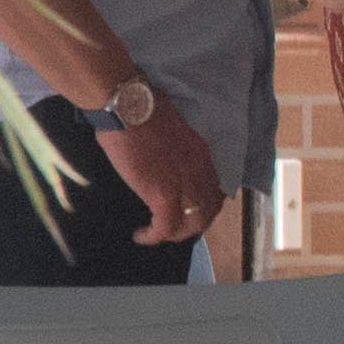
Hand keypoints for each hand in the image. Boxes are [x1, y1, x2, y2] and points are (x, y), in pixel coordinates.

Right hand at [96, 84, 230, 248]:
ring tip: (157, 235)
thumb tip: (159, 151)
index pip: (214, 189)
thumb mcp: (169, 129)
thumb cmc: (141, 109)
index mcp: (201, 154)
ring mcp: (184, 184)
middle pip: (208, 211)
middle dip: (193, 226)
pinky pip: (166, 226)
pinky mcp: (163, 194)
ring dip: (175, 234)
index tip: (188, 210)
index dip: (204, 205)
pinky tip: (141, 236)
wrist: (129, 106)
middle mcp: (199, 171)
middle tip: (173, 230)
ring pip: (192, 224)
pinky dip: (154, 236)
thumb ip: (172, 146)